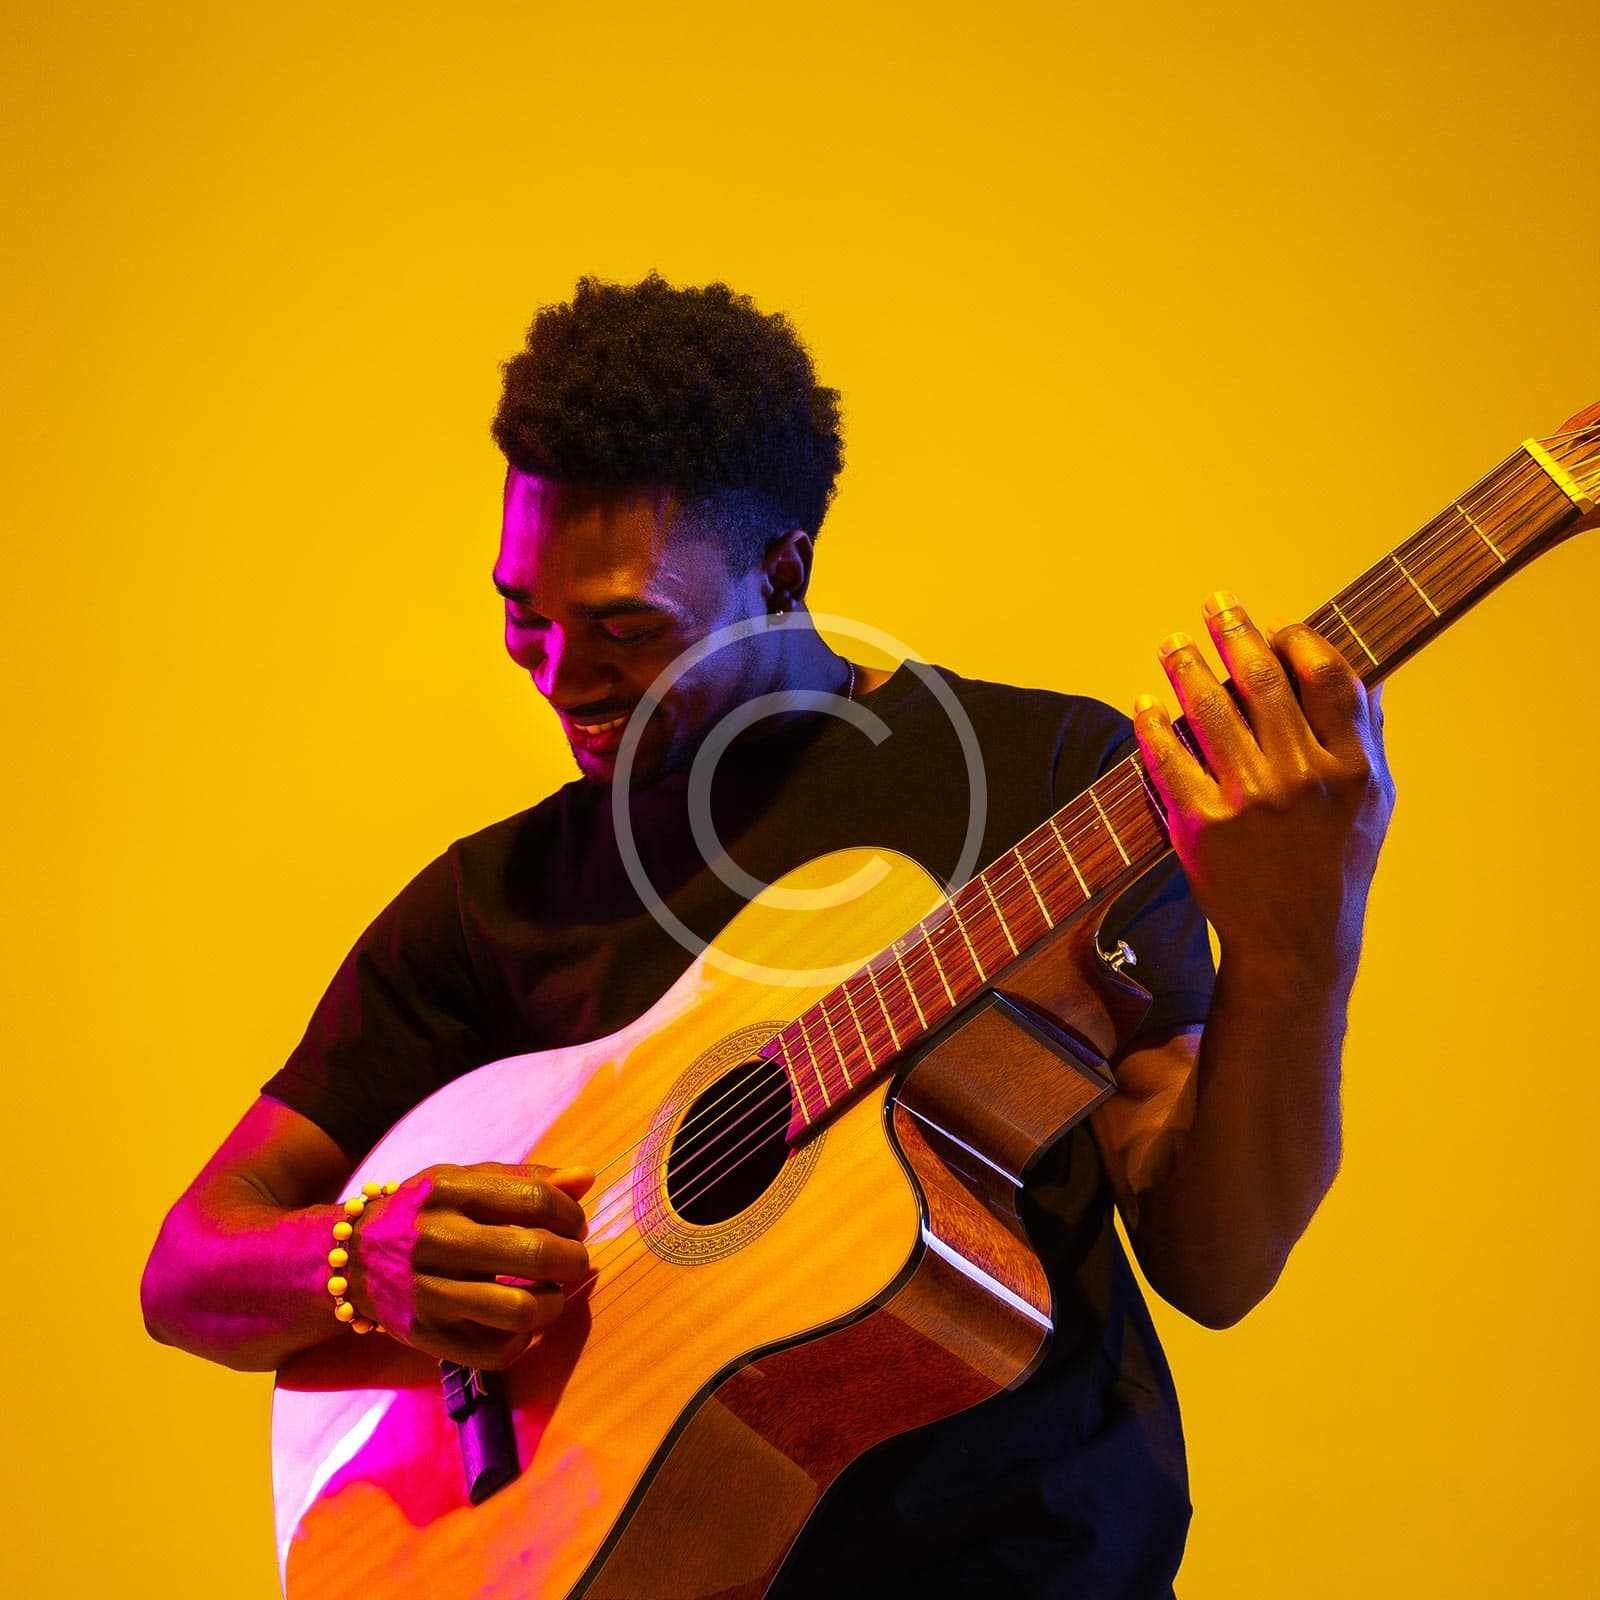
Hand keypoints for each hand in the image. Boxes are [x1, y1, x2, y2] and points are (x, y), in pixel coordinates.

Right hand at [344, 1160, 593, 1369]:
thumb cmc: (426, 1212)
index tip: (574, 1224)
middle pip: (535, 1253)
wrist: (348, 1258)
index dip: (571, 1215)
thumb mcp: (465, 1181)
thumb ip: (527, 1179)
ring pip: (521, 1310)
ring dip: (554, 1303)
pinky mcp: (425, 1337)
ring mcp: (427, 1293)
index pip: (536, 1201)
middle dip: (573, 1259)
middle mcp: (433, 1240)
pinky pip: (497, 1352)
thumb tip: (586, 1178)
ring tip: (551, 1292)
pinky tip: (521, 1321)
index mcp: (447, 1191)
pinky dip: (523, 1340)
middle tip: (573, 1259)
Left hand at [1131, 591, 1395, 991]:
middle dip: (1234, 632)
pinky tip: (1144, 702)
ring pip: (1210, 709)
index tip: (1277, 626)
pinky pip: (1169, 757)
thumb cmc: (1336, 862)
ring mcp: (1250, 801)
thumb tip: (1358, 667)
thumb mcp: (1373, 800)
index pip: (1325, 675)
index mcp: (1353, 766)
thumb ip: (1366, 733)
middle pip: (1262, 680)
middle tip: (1216, 604)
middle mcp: (1304, 778)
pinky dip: (1151, 723)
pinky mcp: (1202, 825)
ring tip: (1173, 644)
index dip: (1298, 639)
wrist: (1294, 941)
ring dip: (1186, 665)